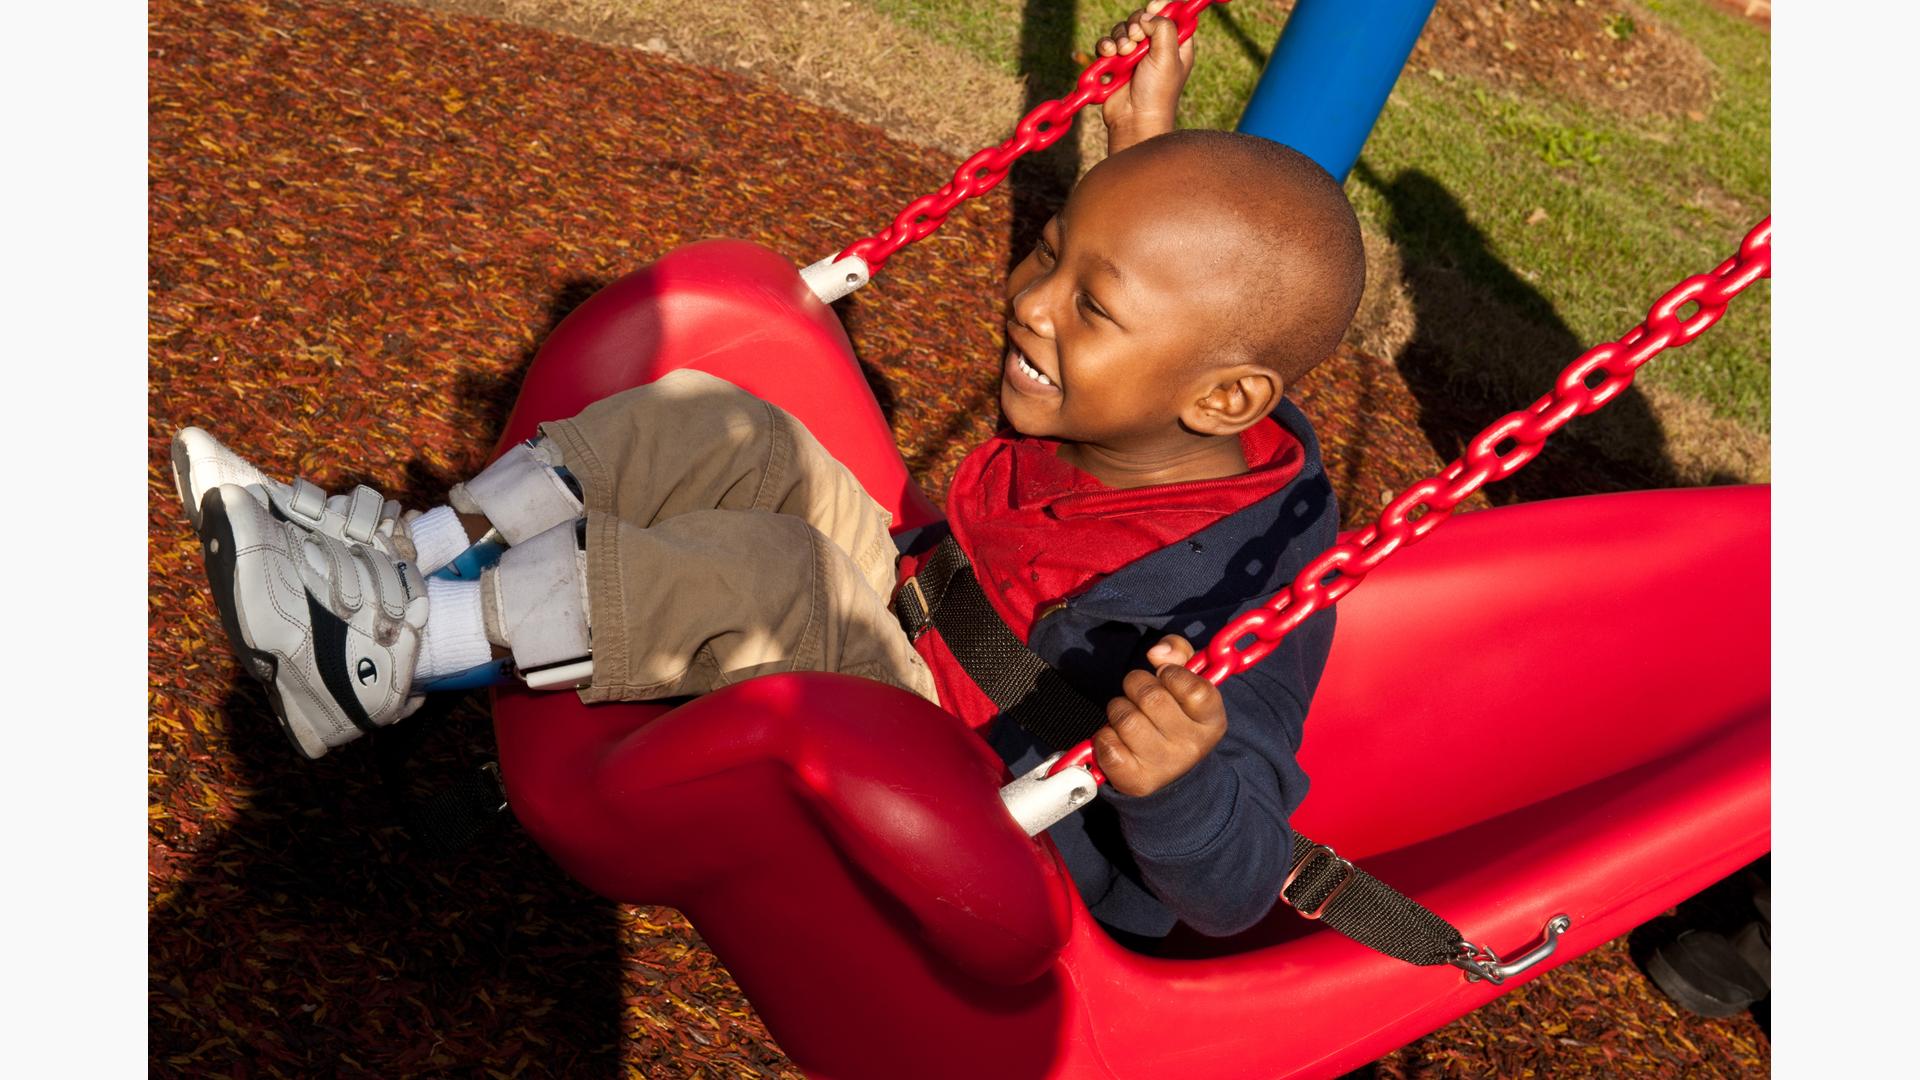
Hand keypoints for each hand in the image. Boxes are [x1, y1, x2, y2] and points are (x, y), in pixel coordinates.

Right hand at [1094, 2, 1197, 154]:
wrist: (1134, 119)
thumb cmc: (1157, 92)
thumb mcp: (1168, 56)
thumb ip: (1162, 27)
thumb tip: (1147, 15)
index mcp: (1176, 45)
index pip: (1172, 15)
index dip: (1163, 7)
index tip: (1154, 6)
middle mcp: (1155, 48)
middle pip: (1143, 18)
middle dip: (1136, 24)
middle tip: (1137, 38)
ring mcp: (1134, 56)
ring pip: (1123, 30)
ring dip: (1120, 37)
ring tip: (1123, 53)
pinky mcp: (1115, 64)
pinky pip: (1107, 44)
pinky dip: (1106, 46)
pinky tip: (1109, 55)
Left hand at [1094, 635, 1226, 796]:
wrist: (1173, 775)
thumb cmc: (1177, 716)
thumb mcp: (1188, 682)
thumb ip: (1178, 654)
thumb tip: (1157, 652)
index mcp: (1211, 721)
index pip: (1193, 689)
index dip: (1172, 673)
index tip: (1165, 676)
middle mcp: (1192, 746)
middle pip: (1150, 697)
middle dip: (1136, 684)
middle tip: (1139, 694)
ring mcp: (1165, 766)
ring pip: (1125, 719)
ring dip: (1118, 710)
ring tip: (1128, 717)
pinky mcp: (1136, 780)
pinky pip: (1107, 744)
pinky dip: (1104, 736)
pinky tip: (1117, 739)